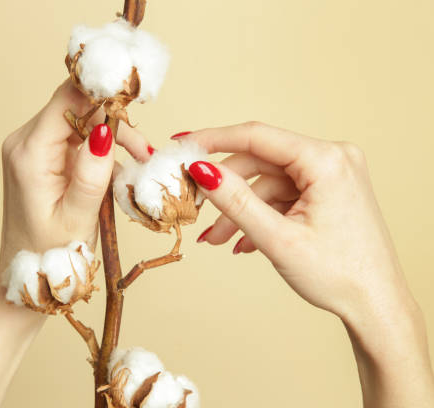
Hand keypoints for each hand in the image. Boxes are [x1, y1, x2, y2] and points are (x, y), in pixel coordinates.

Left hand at [0, 81, 151, 407]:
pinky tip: (118, 166)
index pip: (68, 99)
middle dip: (113, 120)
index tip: (135, 97)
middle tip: (143, 151)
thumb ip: (92, 172)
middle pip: (76, 106)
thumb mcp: (78, 216)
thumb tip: (106, 129)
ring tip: (139, 160)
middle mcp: (25, 142)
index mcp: (29, 153)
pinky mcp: (42, 156)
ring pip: (80, 120)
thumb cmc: (49, 253)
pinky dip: (100, 146)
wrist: (26, 274)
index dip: (102, 91)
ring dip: (111, 135)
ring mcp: (32, 148)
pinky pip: (76, 137)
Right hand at [180, 121, 433, 406]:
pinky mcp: (327, 192)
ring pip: (267, 183)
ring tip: (216, 238)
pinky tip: (244, 240)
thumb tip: (202, 171)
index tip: (182, 145)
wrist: (376, 306)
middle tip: (193, 207)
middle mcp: (331, 159)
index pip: (256, 136)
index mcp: (326, 160)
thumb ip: (236, 201)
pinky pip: (281, 195)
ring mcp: (331, 175)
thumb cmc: (339, 275)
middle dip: (225, 190)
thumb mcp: (278, 238)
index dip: (212, 139)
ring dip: (240, 210)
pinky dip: (260, 215)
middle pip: (259, 162)